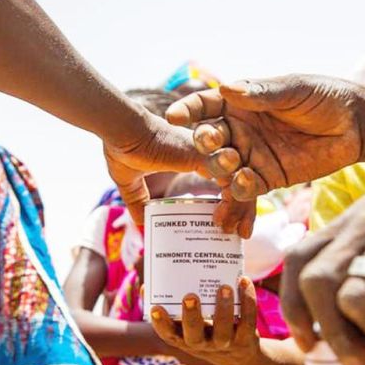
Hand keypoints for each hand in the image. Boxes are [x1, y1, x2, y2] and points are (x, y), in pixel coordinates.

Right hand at [104, 113, 255, 236]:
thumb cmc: (123, 147)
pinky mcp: (206, 157)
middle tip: (241, 233)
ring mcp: (209, 153)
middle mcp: (208, 152)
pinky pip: (230, 181)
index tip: (226, 226)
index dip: (229, 203)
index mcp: (195, 156)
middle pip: (239, 181)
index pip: (223, 179)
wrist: (120, 131)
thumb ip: (138, 199)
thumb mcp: (129, 180)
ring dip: (242, 209)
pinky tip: (226, 220)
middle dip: (244, 210)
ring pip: (241, 181)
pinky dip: (232, 203)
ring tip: (236, 232)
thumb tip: (140, 223)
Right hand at [151, 277, 261, 364]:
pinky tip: (244, 282)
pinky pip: (247, 321)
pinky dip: (248, 301)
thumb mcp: (189, 326)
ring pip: (223, 330)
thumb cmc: (206, 332)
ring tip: (223, 287)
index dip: (160, 323)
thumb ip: (175, 308)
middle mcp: (202, 345)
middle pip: (194, 336)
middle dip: (191, 317)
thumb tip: (148, 286)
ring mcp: (224, 344)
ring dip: (223, 308)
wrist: (241, 356)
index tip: (155, 307)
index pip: (169, 335)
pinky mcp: (245, 340)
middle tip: (190, 296)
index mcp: (184, 339)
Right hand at [166, 75, 362, 201]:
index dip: (189, 110)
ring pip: (222, 169)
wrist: (356, 127)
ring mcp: (250, 156)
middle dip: (206, 145)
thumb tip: (227, 88)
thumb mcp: (294, 90)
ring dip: (221, 173)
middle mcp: (238, 130)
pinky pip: (244, 191)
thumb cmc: (324, 98)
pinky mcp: (266, 180)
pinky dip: (238, 199)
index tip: (175, 117)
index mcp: (239, 103)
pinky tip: (243, 194)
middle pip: (209, 141)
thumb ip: (262, 94)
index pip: (205, 105)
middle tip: (216, 146)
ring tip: (234, 172)